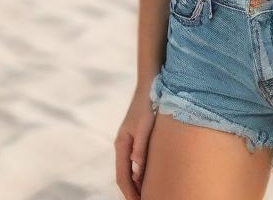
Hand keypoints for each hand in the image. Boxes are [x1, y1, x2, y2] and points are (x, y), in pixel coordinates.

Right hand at [114, 84, 157, 198]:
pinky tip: (149, 177)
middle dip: (132, 192)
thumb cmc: (148, 104)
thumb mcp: (145, 126)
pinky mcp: (136, 137)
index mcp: (121, 144)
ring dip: (136, 184)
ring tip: (147, 195)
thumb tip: (137, 172)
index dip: (130, 193)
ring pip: (129, 170)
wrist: (150, 84)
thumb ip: (140, 148)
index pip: (123, 177)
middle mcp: (122, 145)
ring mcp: (128, 141)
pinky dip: (140, 173)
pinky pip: (135, 161)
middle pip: (124, 176)